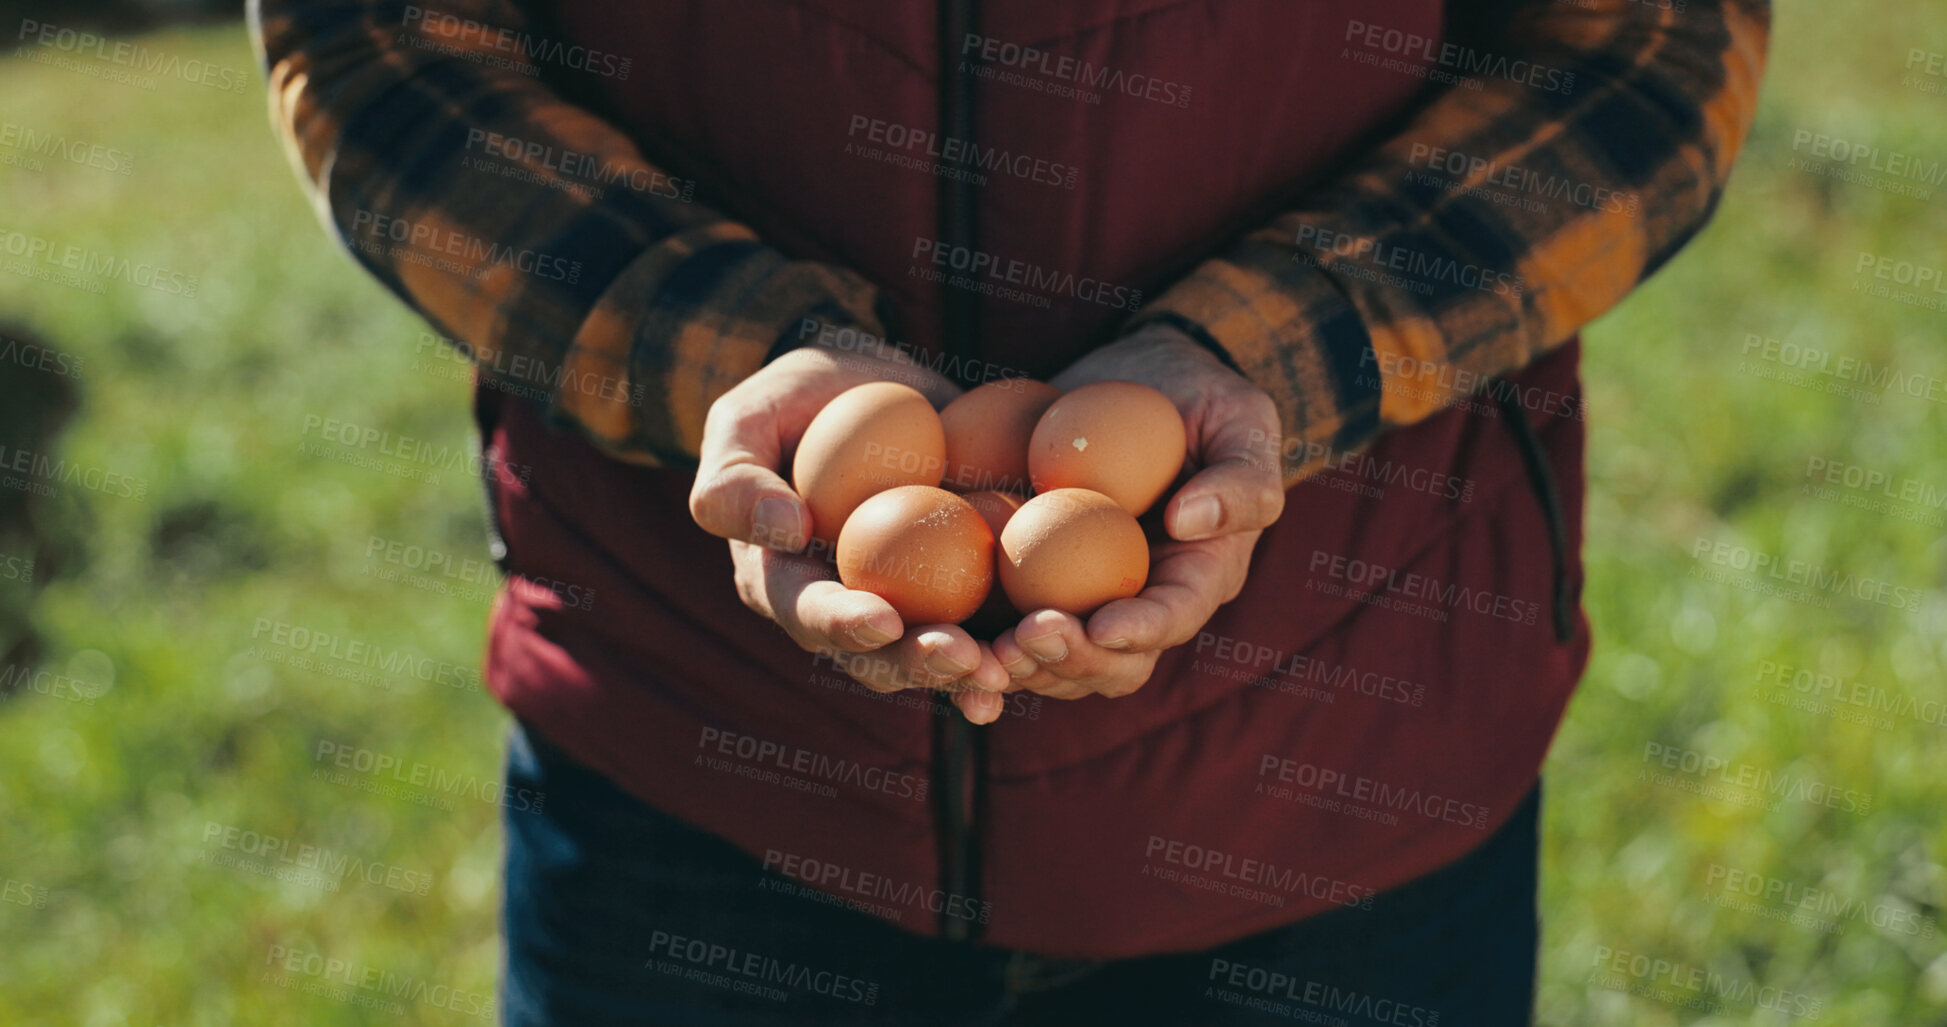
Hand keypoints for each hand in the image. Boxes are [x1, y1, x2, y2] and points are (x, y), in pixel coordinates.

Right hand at [689, 342, 1013, 722]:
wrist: (864, 388)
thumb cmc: (791, 402)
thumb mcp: (745, 419)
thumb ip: (733, 476)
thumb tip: (781, 530)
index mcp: (783, 582)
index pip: (808, 611)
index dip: (843, 623)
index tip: (882, 620)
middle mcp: (845, 609)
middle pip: (878, 654)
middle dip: (920, 665)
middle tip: (961, 658)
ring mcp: (906, 605)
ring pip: (935, 653)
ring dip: (972, 669)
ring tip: (1007, 672)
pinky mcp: (960, 587)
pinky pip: (988, 621)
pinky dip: (1017, 638)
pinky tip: (1055, 645)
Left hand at [992, 325, 1283, 699]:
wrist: (1135, 380)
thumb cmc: (1202, 397)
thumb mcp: (1242, 418)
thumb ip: (1241, 476)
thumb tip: (1191, 522)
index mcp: (1197, 576)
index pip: (1174, 616)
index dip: (1140, 631)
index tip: (1102, 626)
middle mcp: (1139, 602)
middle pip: (1110, 663)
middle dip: (1069, 662)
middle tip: (1027, 638)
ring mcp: (1080, 597)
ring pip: (1051, 661)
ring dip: (1015, 665)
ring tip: (976, 650)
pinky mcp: (1026, 580)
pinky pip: (998, 621)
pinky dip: (970, 637)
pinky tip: (931, 630)